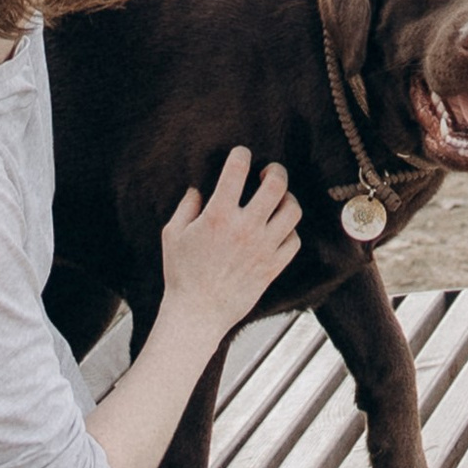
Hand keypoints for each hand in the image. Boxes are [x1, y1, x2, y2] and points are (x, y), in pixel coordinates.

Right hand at [159, 145, 301, 336]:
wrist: (198, 314)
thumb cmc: (181, 274)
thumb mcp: (173, 234)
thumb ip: (186, 206)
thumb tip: (199, 188)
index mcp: (219, 216)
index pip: (237, 170)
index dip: (241, 154)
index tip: (241, 154)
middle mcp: (246, 228)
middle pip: (276, 185)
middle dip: (275, 171)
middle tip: (269, 172)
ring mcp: (263, 248)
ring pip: (292, 211)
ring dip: (287, 199)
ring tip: (278, 199)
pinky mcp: (273, 266)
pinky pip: (294, 240)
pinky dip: (290, 231)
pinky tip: (278, 229)